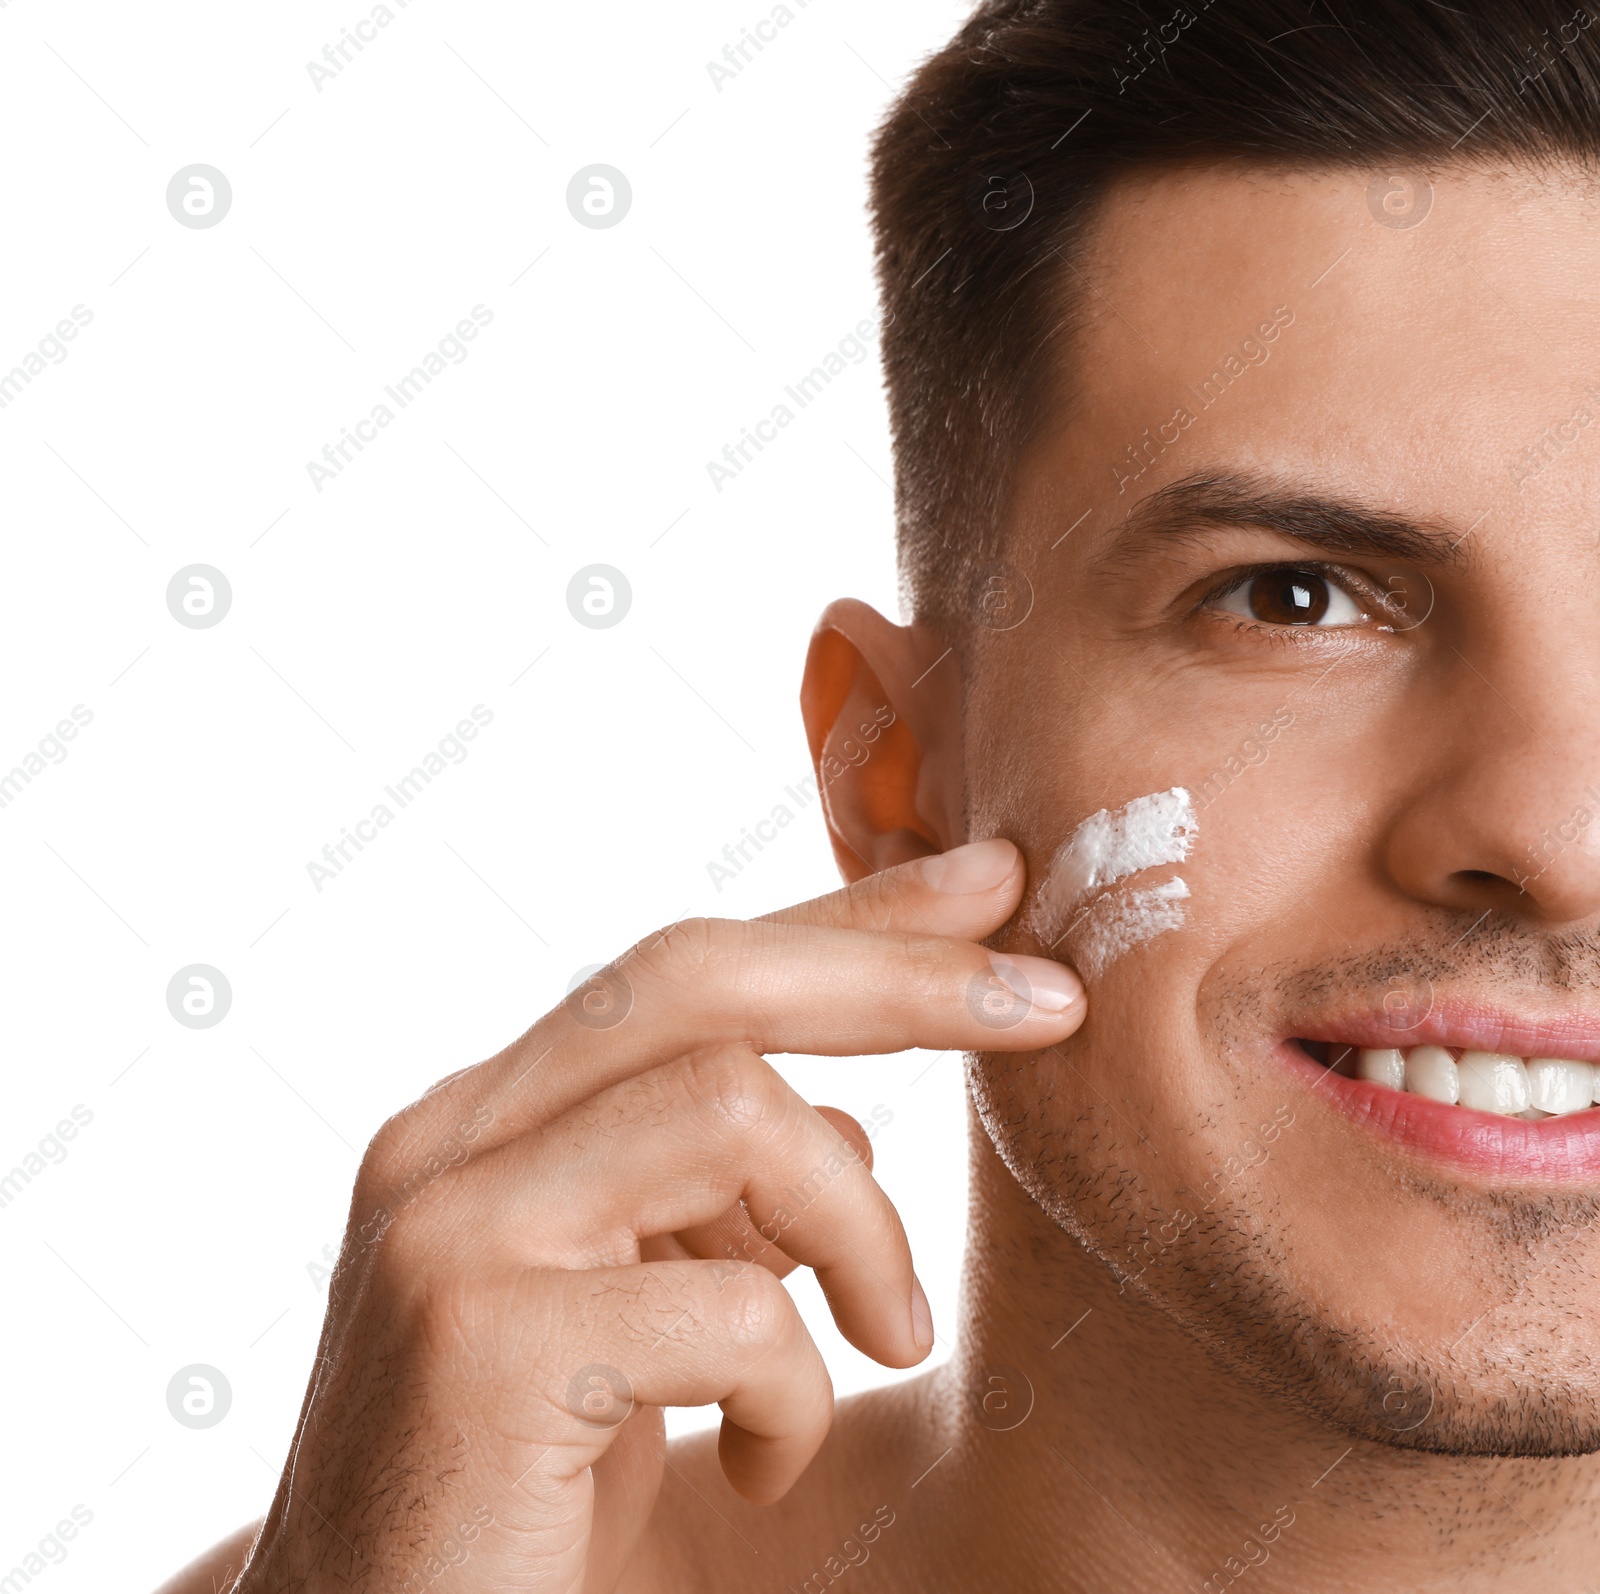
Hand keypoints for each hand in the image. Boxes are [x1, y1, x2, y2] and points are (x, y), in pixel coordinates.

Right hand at [232, 838, 1083, 1592]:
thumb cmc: (521, 1503)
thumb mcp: (638, 1315)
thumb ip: (713, 1201)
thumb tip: (849, 1118)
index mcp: (487, 1120)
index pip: (683, 967)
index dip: (847, 913)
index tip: (990, 883)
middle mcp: (447, 1141)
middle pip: (700, 977)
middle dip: (897, 977)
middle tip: (1050, 1003)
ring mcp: (447, 1229)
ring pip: (732, 1107)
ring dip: (860, 1224)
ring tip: (891, 1337)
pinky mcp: (475, 1343)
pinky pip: (729, 1308)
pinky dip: (796, 1390)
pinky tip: (770, 1469)